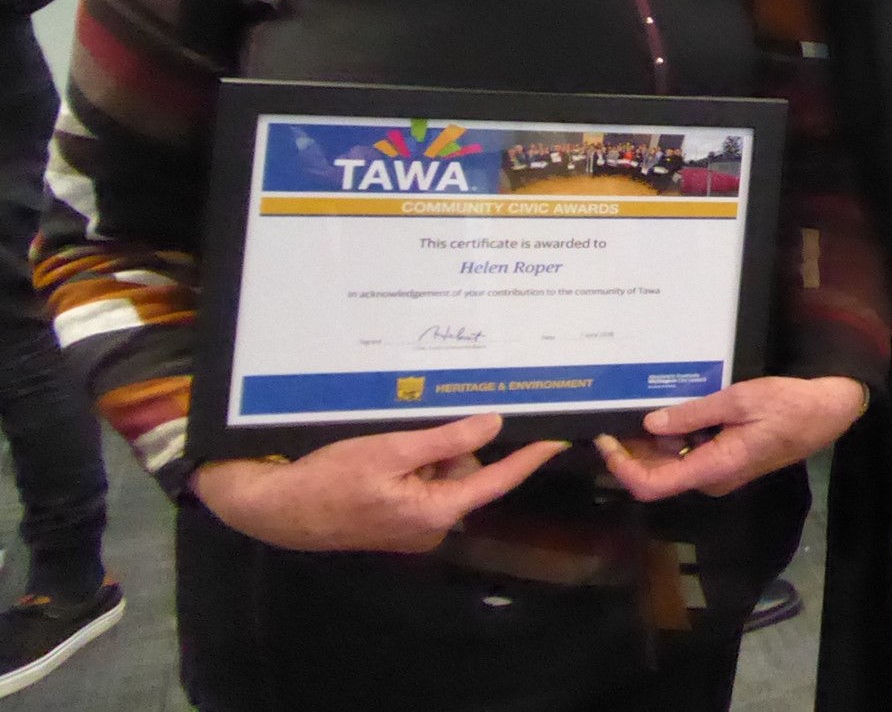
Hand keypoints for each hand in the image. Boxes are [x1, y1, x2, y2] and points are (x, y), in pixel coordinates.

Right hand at [189, 414, 566, 553]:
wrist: (277, 509)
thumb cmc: (330, 480)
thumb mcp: (390, 451)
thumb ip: (445, 439)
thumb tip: (493, 423)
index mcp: (438, 512)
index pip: (496, 480)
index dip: (529, 456)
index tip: (559, 437)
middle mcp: (433, 525)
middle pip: (465, 470)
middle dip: (447, 446)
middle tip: (408, 434)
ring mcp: (415, 525)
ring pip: (442, 473)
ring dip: (424, 453)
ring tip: (384, 447)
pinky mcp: (398, 519)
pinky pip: (421, 482)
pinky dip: (409, 464)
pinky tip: (377, 458)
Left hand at [594, 375, 866, 501]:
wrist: (826, 413)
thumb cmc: (789, 405)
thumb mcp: (740, 400)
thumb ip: (695, 414)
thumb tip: (652, 423)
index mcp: (714, 468)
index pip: (653, 485)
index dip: (622, 468)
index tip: (605, 440)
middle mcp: (711, 478)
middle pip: (657, 475)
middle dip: (632, 450)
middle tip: (614, 415)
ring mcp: (718, 472)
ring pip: (671, 464)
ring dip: (652, 442)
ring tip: (639, 406)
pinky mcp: (725, 461)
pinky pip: (688, 456)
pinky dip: (673, 438)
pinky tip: (670, 412)